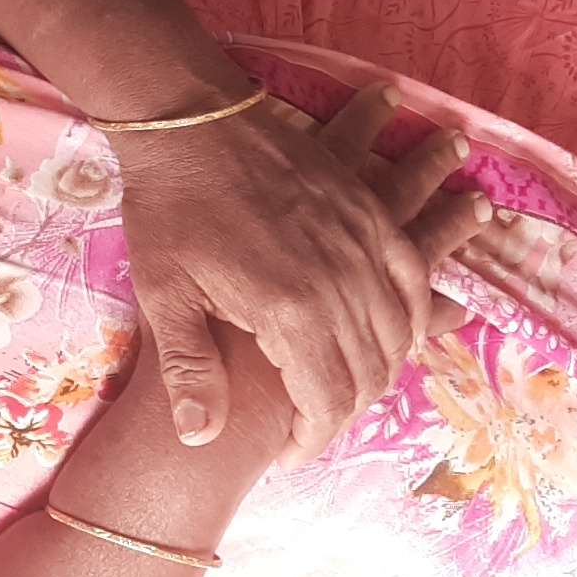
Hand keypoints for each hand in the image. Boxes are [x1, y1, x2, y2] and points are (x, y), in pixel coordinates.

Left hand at [115, 82, 472, 452]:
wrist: (191, 122)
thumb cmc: (170, 211)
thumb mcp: (163, 297)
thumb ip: (189, 371)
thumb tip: (200, 440)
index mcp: (289, 310)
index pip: (327, 401)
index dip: (312, 439)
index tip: (288, 454)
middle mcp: (340, 281)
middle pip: (370, 373)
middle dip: (344, 410)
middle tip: (313, 424)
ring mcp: (363, 243)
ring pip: (399, 331)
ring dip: (382, 367)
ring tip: (349, 387)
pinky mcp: (371, 213)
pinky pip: (413, 276)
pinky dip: (413, 313)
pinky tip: (396, 330)